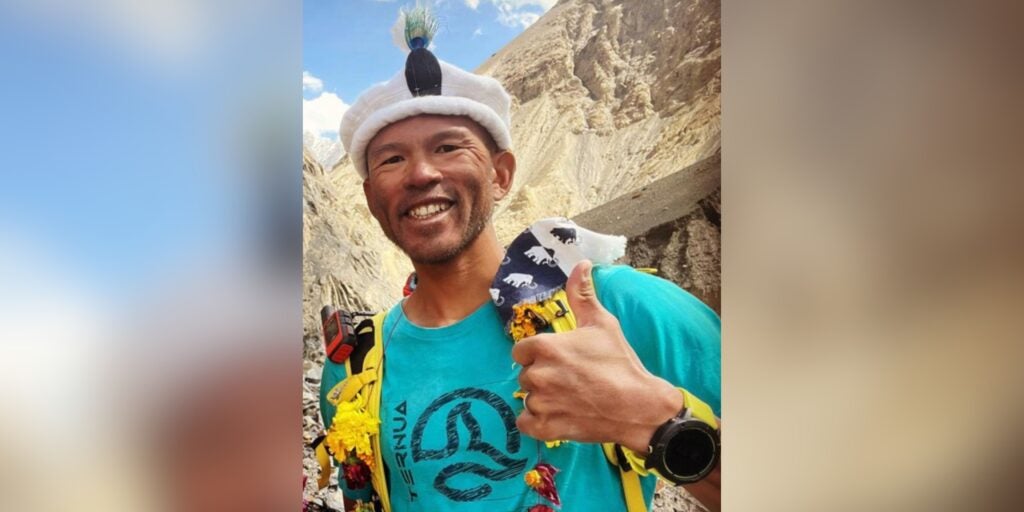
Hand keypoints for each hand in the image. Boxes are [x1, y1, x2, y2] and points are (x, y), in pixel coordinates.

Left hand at [511, 260, 682, 453]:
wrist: (639, 406)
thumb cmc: (620, 362)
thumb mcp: (603, 323)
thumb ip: (583, 294)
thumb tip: (581, 263)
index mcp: (545, 347)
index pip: (521, 350)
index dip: (537, 354)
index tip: (557, 360)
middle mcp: (537, 375)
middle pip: (526, 374)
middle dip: (542, 376)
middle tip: (570, 380)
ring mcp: (540, 403)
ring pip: (528, 399)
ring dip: (543, 400)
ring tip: (570, 398)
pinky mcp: (546, 428)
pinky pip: (526, 423)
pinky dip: (538, 422)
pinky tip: (558, 416)